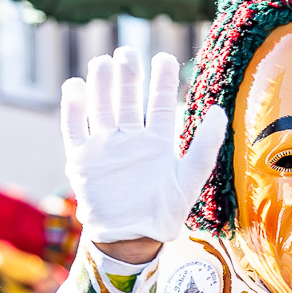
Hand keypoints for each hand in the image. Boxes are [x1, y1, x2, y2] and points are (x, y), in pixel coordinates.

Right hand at [60, 49, 226, 252]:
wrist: (130, 239)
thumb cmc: (165, 212)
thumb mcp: (190, 179)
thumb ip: (206, 146)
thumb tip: (219, 111)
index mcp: (156, 141)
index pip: (158, 102)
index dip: (161, 80)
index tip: (164, 57)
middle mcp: (130, 139)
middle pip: (126, 98)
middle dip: (127, 75)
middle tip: (126, 53)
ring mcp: (105, 146)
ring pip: (101, 107)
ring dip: (100, 84)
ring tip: (102, 62)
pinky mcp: (82, 159)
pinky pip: (74, 128)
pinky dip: (73, 108)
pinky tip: (75, 87)